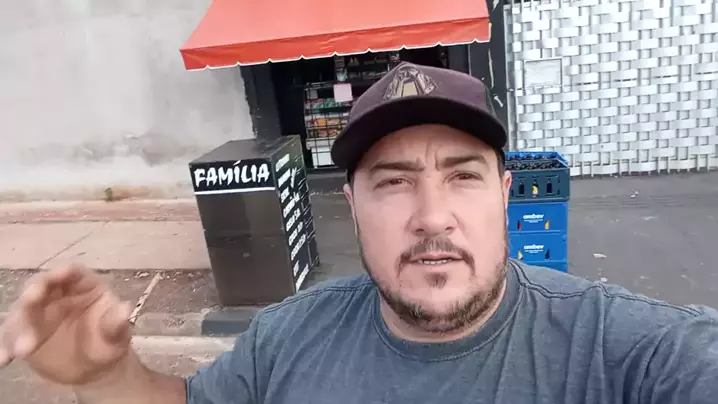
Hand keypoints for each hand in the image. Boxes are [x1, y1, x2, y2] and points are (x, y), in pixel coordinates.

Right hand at [0, 265, 132, 384]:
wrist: (94, 367)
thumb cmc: (108, 341)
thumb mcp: (117, 334)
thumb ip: (116, 323)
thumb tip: (125, 309)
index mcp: (83, 285)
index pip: (73, 272)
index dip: (65, 271)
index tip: (60, 274)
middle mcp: (56, 293)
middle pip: (41, 286)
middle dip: (34, 291)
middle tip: (31, 299)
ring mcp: (37, 312)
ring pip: (21, 312)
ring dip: (18, 327)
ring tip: (24, 349)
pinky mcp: (22, 333)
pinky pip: (8, 337)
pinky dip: (3, 346)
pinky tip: (3, 358)